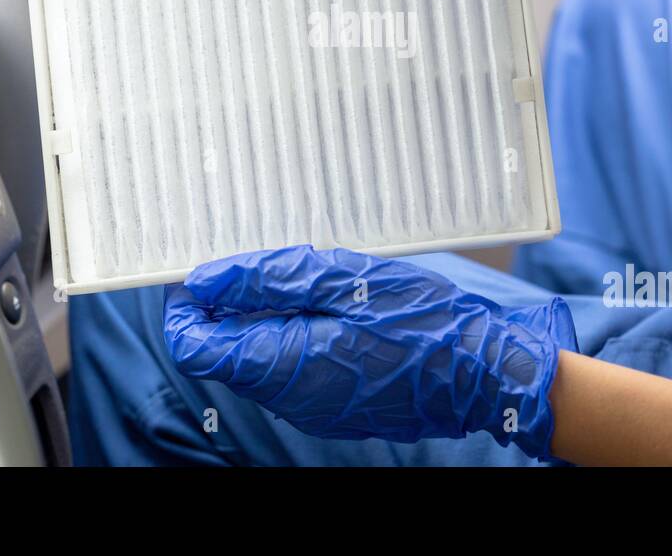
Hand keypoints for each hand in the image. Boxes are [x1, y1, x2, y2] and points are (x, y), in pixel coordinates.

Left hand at [164, 245, 576, 458]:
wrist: (484, 372)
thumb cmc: (421, 319)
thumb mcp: (340, 279)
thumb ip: (264, 279)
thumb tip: (204, 279)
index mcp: (281, 366)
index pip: (194, 346)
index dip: (187, 306)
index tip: (205, 270)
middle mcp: (288, 398)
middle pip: (225, 352)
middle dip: (231, 305)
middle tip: (271, 262)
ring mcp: (312, 408)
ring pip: (260, 358)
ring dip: (268, 317)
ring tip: (313, 280)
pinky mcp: (334, 406)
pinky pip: (293, 369)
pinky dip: (296, 334)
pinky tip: (334, 307)